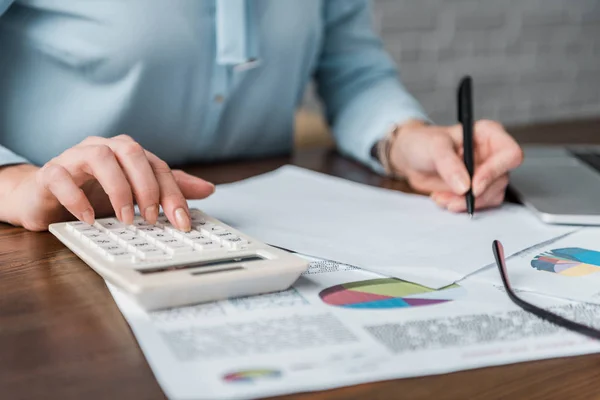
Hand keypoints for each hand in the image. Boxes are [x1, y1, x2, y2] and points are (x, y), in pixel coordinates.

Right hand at [2, 135, 214, 230]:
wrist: (44, 197)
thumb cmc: (93, 192)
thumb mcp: (135, 194)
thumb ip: (169, 189)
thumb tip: (208, 189)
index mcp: (126, 153)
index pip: (157, 165)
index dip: (172, 193)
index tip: (182, 222)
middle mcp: (103, 148)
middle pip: (132, 152)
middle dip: (147, 186)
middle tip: (152, 218)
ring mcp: (74, 157)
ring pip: (100, 156)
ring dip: (118, 189)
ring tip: (126, 219)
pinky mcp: (50, 173)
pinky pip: (61, 177)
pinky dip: (77, 198)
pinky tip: (90, 219)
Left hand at [390, 119, 522, 211]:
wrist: (410, 157)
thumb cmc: (423, 142)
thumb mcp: (434, 147)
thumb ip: (449, 165)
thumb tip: (465, 186)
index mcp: (489, 134)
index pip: (509, 154)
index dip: (495, 172)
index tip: (473, 186)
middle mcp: (492, 153)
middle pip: (501, 179)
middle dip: (476, 194)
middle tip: (453, 198)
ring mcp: (486, 172)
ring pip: (492, 195)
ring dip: (466, 203)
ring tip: (441, 197)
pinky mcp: (477, 188)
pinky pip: (480, 203)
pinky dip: (461, 206)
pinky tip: (443, 198)